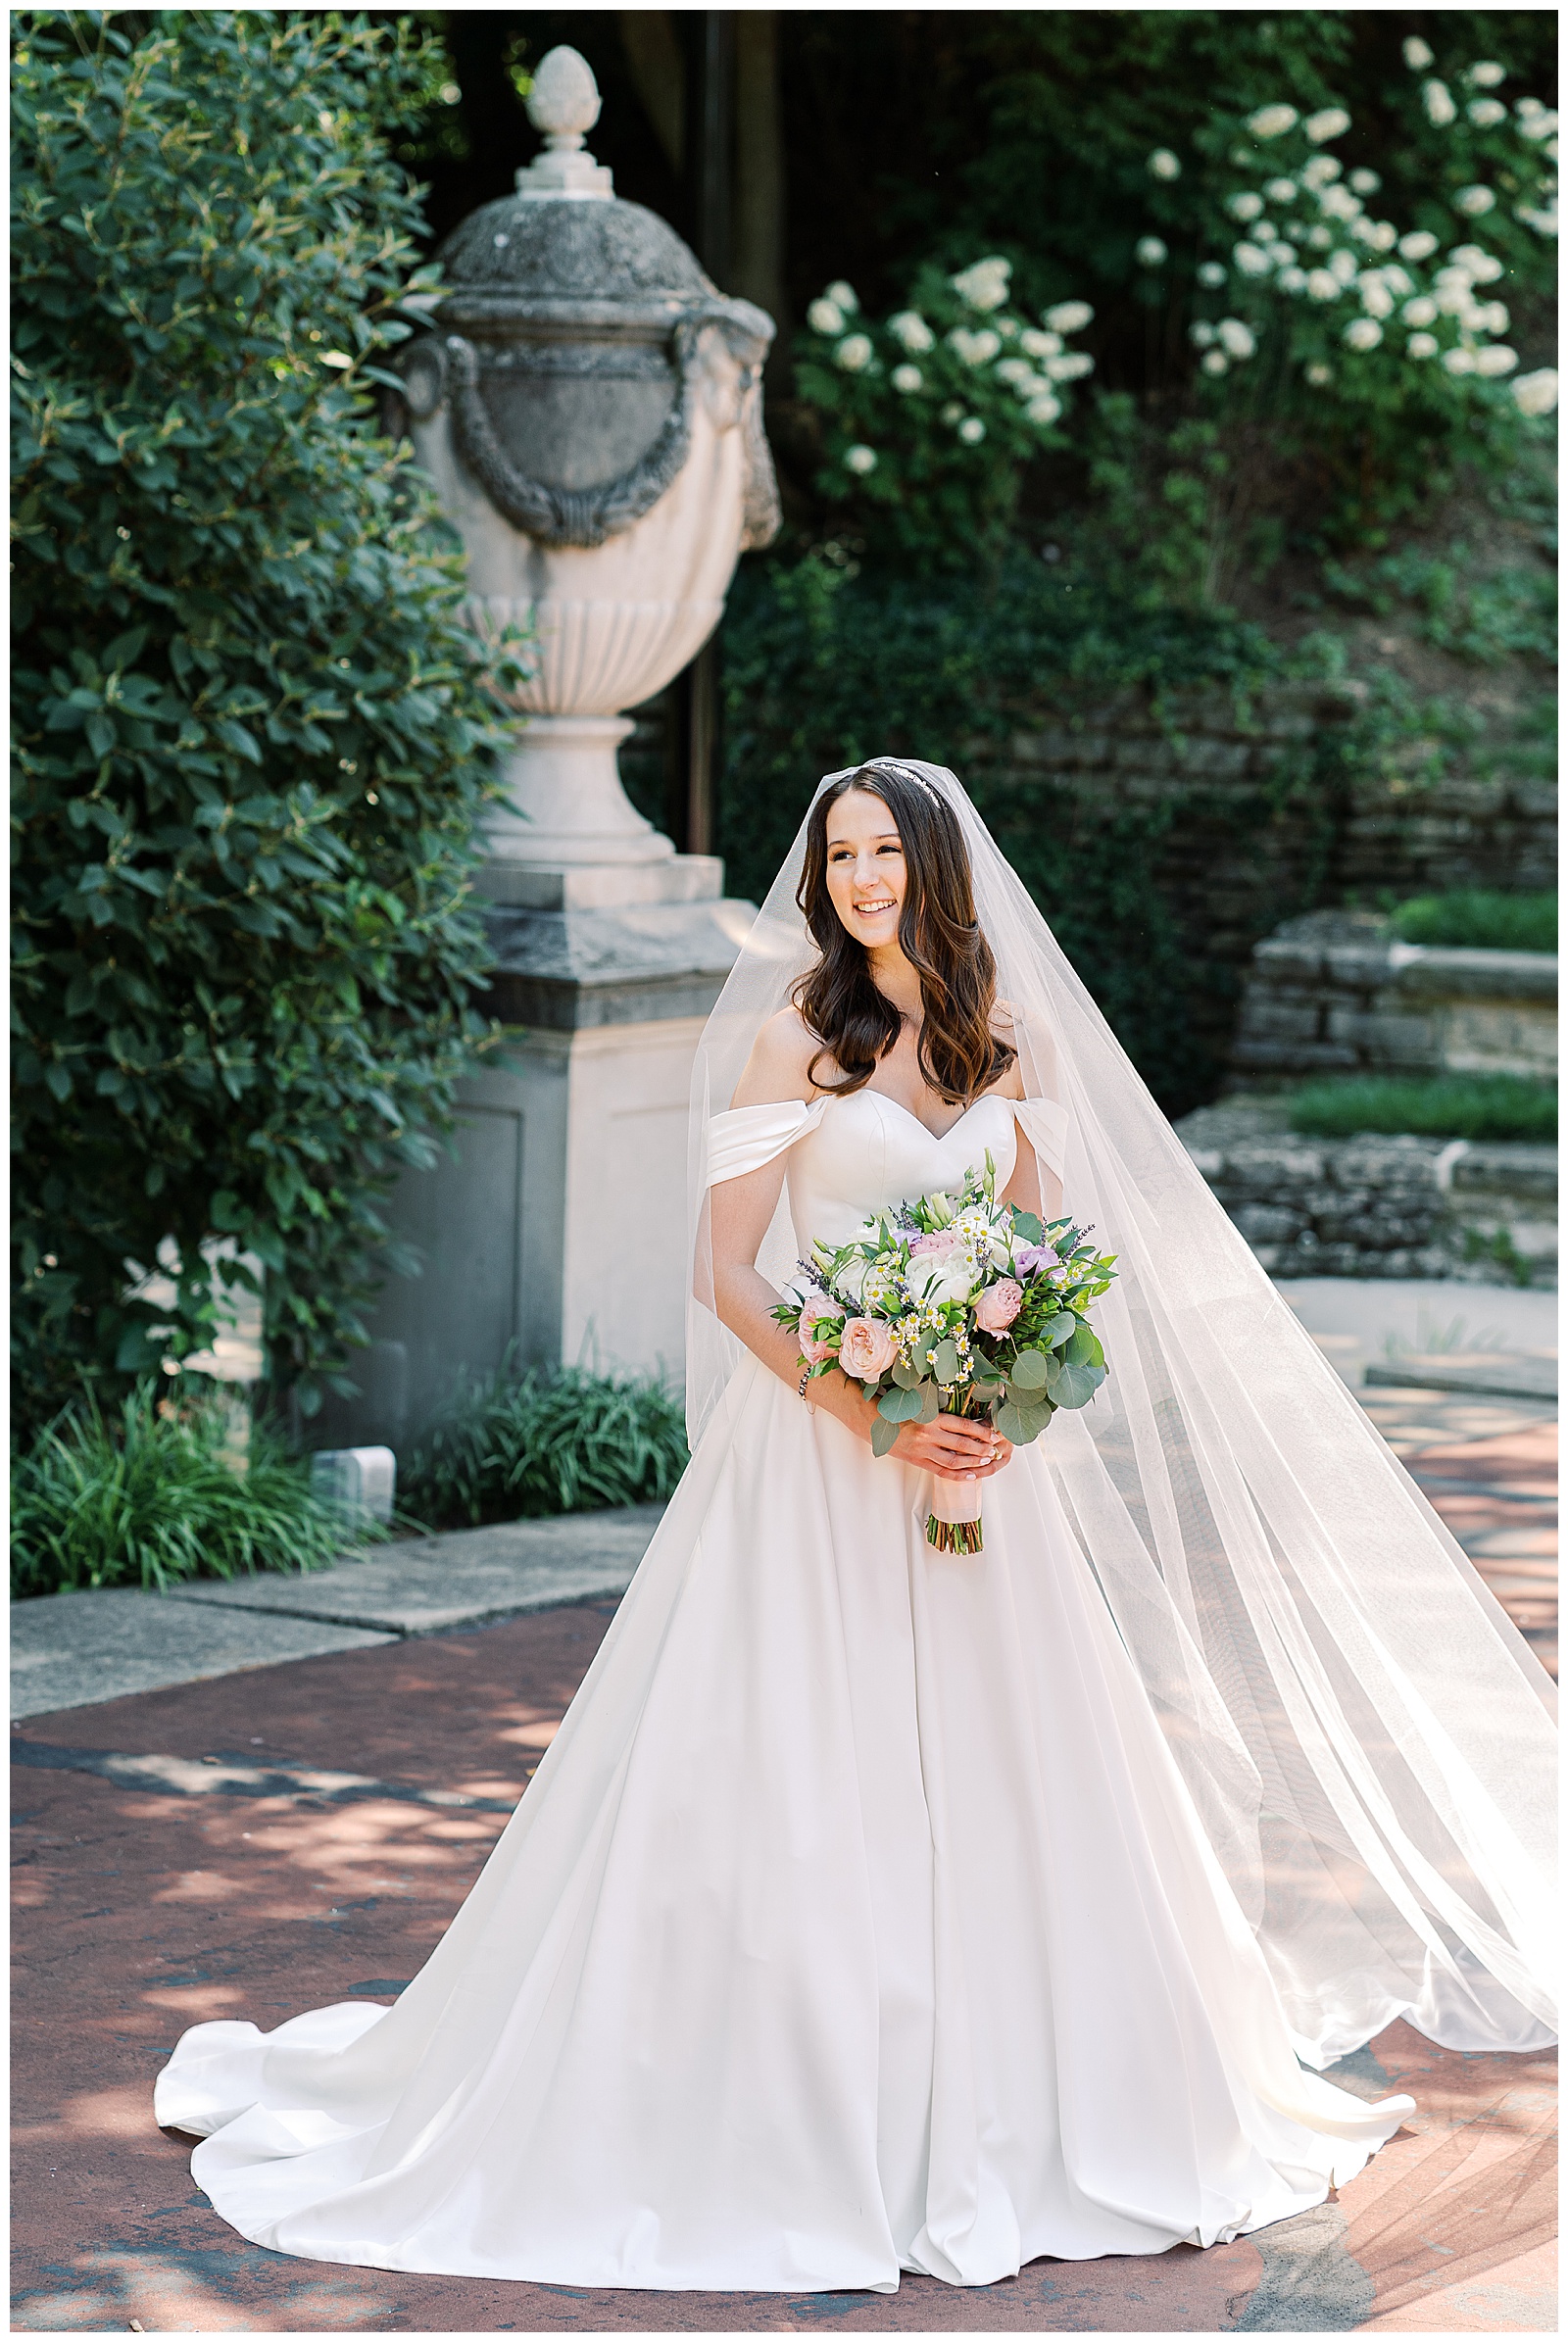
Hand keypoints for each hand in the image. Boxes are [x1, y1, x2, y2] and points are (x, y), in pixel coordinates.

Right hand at [888, 1410, 1012, 1479]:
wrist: (879, 1425)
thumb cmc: (905, 1415)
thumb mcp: (926, 1410)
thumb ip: (946, 1418)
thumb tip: (974, 1425)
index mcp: (933, 1418)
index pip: (964, 1425)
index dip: (982, 1431)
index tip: (994, 1434)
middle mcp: (929, 1434)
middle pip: (962, 1444)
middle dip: (981, 1448)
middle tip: (993, 1450)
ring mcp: (923, 1450)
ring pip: (954, 1460)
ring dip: (973, 1462)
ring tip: (985, 1461)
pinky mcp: (919, 1462)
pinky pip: (942, 1471)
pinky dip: (958, 1475)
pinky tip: (971, 1476)